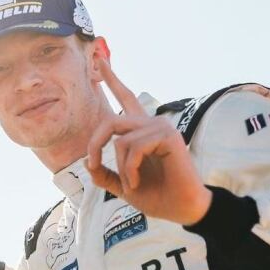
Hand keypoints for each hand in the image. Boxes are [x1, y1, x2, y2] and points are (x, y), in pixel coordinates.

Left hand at [85, 60, 212, 225]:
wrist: (182, 208)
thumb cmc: (157, 196)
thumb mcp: (122, 185)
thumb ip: (104, 174)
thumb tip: (87, 162)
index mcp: (141, 131)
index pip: (126, 99)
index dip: (113, 79)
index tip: (99, 60)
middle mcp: (150, 124)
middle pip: (111, 121)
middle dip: (95, 144)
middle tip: (92, 162)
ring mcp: (160, 127)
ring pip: (119, 141)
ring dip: (120, 168)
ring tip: (131, 183)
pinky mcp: (167, 135)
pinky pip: (132, 147)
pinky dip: (129, 169)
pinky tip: (137, 181)